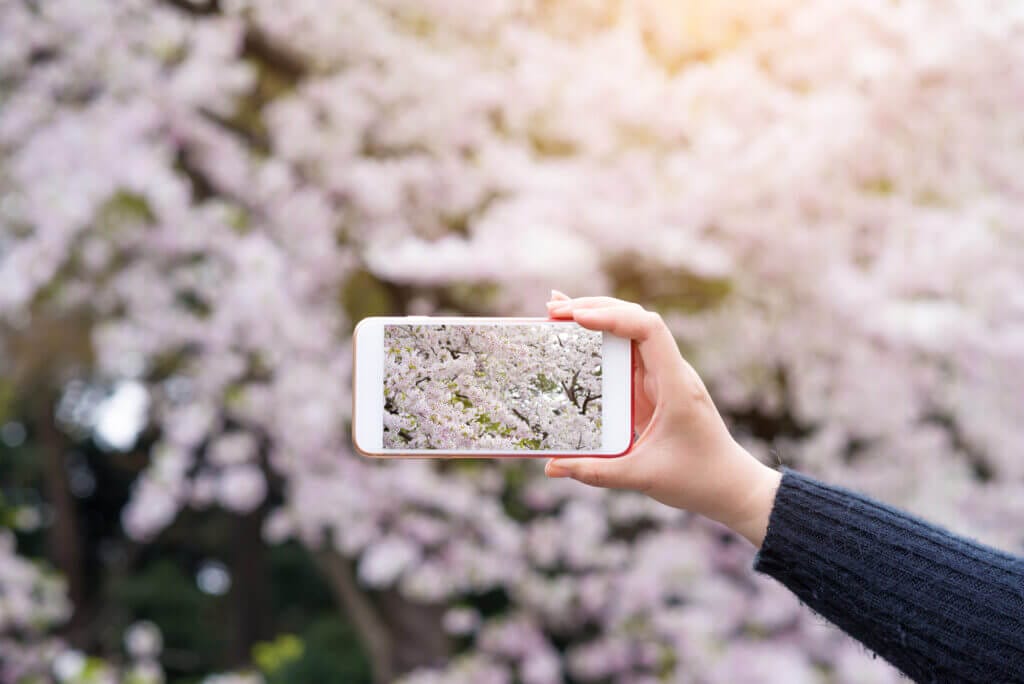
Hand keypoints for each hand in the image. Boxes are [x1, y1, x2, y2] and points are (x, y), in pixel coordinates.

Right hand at [545, 291, 780, 546]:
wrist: (730, 485)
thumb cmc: (696, 479)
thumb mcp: (643, 477)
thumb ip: (597, 471)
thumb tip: (551, 466)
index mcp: (675, 386)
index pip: (649, 330)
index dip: (613, 316)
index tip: (577, 318)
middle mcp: (671, 373)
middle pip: (636, 320)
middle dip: (595, 309)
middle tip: (554, 310)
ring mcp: (663, 377)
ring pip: (630, 332)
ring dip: (597, 318)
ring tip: (556, 313)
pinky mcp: (654, 387)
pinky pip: (627, 354)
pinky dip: (601, 340)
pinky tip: (575, 331)